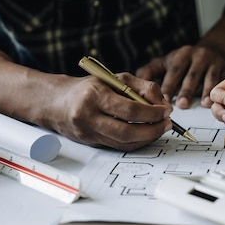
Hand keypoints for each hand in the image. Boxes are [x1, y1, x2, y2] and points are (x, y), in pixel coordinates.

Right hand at [34, 73, 172, 150]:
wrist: (56, 102)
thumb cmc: (88, 88)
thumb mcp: (114, 78)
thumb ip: (142, 87)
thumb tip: (163, 103)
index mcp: (94, 96)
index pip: (129, 110)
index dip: (152, 113)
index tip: (166, 111)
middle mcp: (88, 117)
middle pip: (127, 132)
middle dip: (153, 130)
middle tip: (168, 124)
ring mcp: (88, 133)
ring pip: (124, 143)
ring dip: (147, 138)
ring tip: (160, 128)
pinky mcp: (91, 144)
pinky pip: (118, 146)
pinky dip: (136, 142)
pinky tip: (146, 133)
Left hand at [136, 45, 224, 108]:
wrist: (214, 50)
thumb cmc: (185, 61)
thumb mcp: (166, 62)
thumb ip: (150, 71)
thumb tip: (134, 82)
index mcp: (182, 55)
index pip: (174, 70)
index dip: (169, 85)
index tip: (163, 100)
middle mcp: (199, 56)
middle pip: (191, 75)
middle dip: (186, 90)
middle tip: (181, 105)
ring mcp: (214, 62)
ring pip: (209, 78)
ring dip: (206, 92)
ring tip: (202, 104)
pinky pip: (224, 80)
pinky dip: (220, 91)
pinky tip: (216, 100)